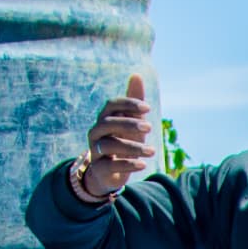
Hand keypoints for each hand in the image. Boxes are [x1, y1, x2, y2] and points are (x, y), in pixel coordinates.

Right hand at [81, 72, 154, 196]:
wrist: (108, 172)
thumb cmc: (122, 142)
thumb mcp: (131, 123)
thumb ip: (134, 103)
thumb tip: (137, 75)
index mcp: (104, 118)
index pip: (111, 105)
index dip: (128, 104)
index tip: (148, 109)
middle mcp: (96, 132)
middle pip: (108, 123)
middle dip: (129, 124)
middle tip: (150, 127)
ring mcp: (95, 150)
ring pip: (110, 145)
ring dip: (133, 147)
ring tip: (152, 151)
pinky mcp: (99, 169)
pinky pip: (110, 165)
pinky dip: (128, 164)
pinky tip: (143, 164)